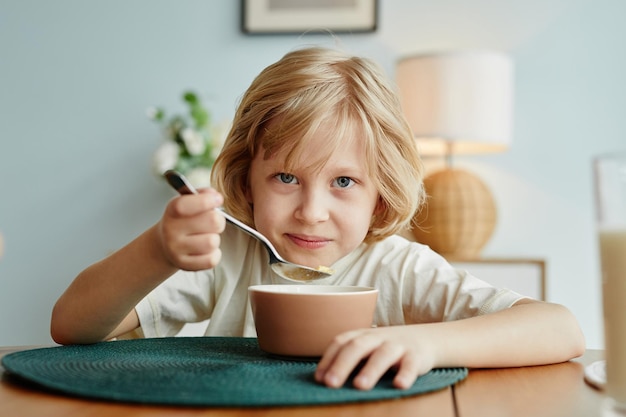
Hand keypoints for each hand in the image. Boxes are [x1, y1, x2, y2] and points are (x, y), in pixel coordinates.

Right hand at [159, 188, 224, 270]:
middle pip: (212, 221)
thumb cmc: (182, 220)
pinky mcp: (184, 265)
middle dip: (218, 220)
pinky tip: (206, 249)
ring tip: (207, 236)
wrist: (165, 245)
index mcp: (172, 211)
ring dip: (215, 238)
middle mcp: (171, 231)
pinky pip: (211, 260)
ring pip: (212, 242)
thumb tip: (215, 197)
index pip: (186, 205)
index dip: (207, 201)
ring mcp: (176, 250)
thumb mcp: (188, 201)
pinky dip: (214, 254)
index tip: (217, 200)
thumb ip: (203, 195)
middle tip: (213, 222)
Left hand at [314, 325, 435, 389]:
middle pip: (357, 347)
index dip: (328, 359)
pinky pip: (411, 364)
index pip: (341, 342)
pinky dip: (406, 374)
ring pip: (383, 355)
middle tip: (331, 383)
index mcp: (361, 335)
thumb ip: (348, 359)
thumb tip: (323, 379)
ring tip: (360, 386)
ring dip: (370, 370)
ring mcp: (397, 345)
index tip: (319, 378)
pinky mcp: (416, 356)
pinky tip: (399, 385)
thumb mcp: (367, 348)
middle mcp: (377, 338)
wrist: (425, 338)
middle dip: (342, 364)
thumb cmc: (386, 348)